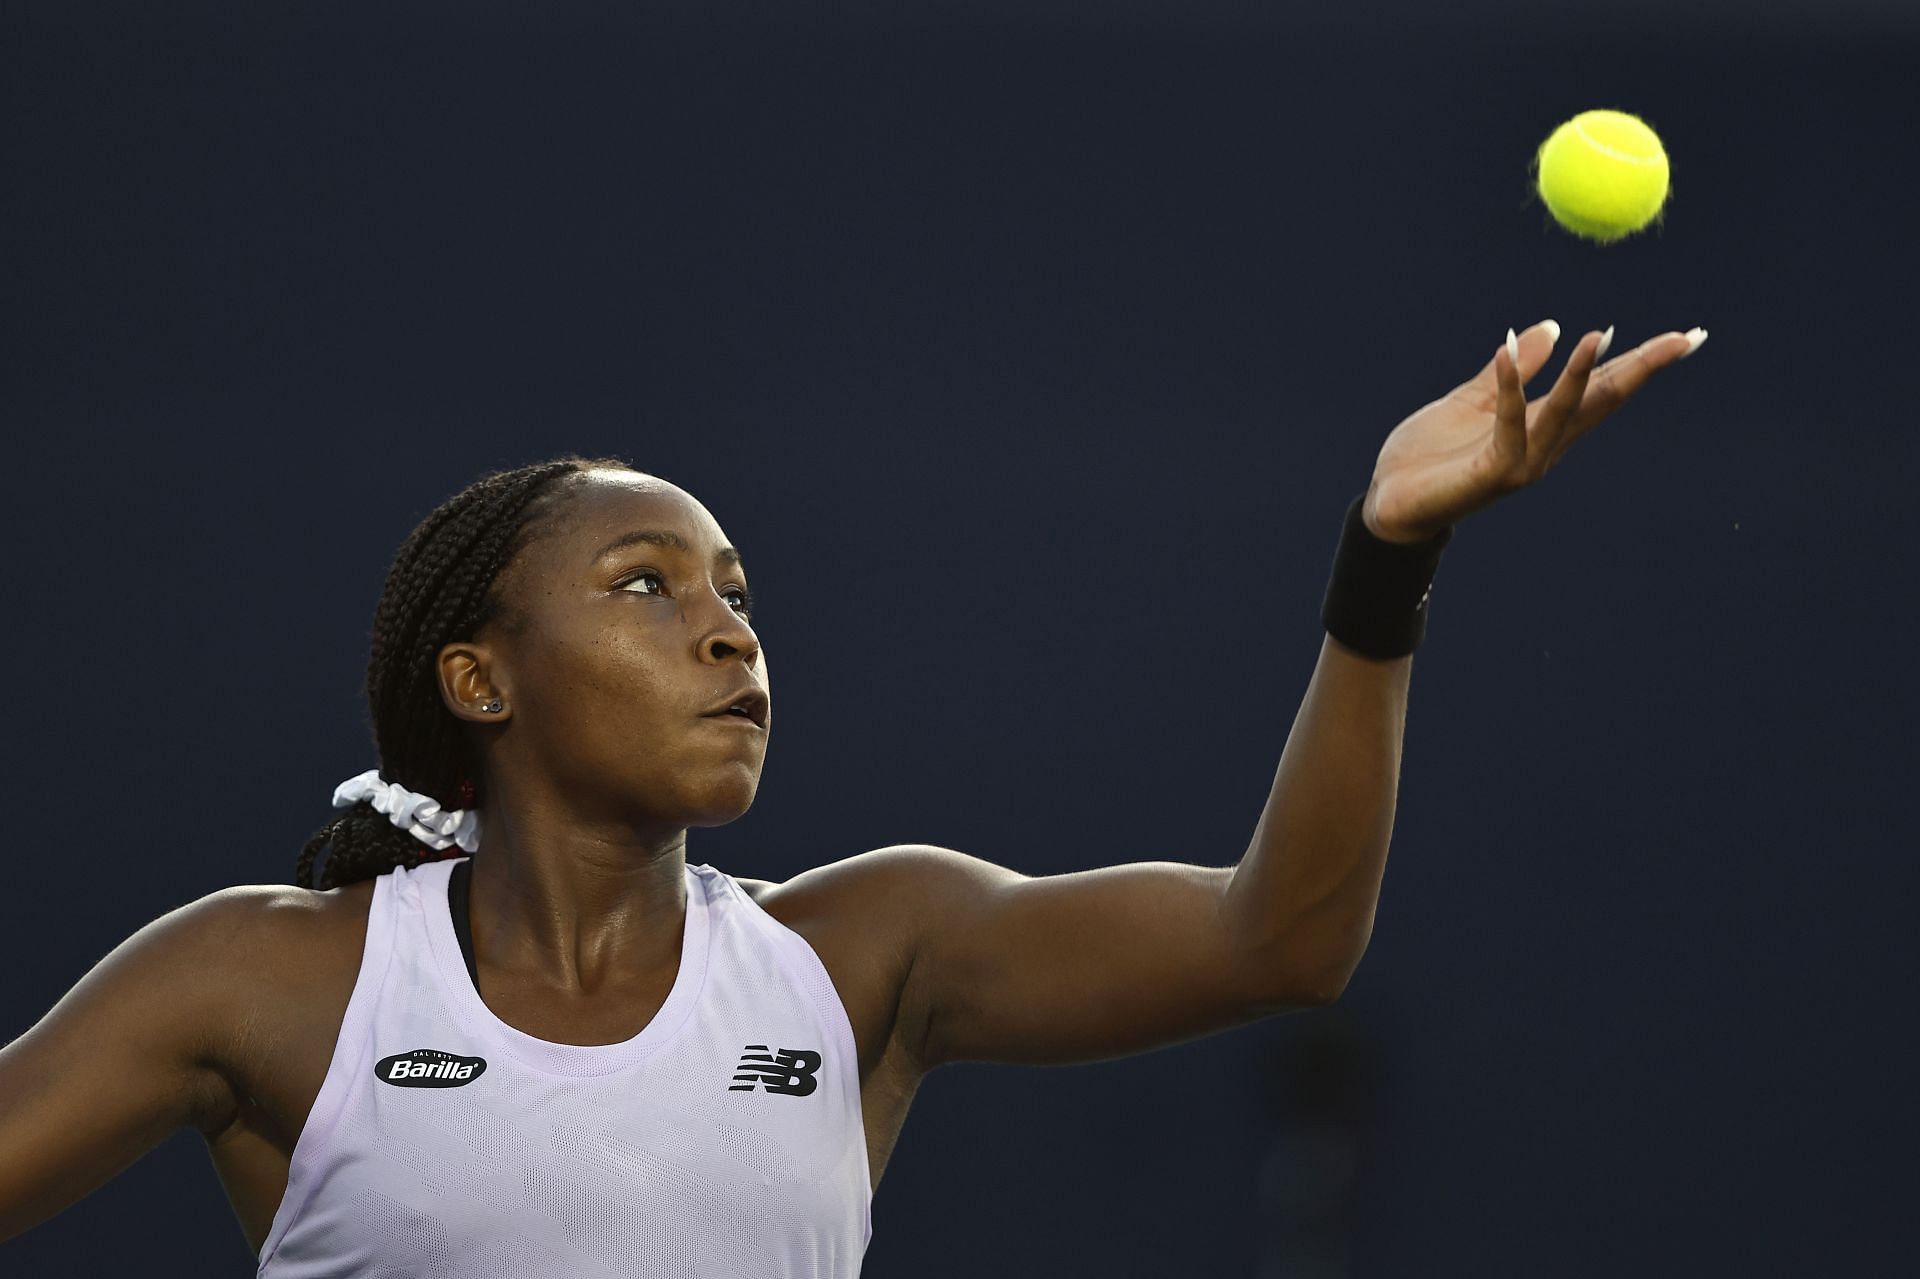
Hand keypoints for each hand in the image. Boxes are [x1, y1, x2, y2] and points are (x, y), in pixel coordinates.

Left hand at [1362, 320, 1706, 543]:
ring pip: (1564, 414)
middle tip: (1686, 337)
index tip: (1684, 336)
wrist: (1390, 503)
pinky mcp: (1493, 474)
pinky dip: (1509, 388)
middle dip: (1642, 369)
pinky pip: (1509, 426)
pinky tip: (1505, 349)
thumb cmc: (1429, 457)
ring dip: (1583, 375)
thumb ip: (1510, 371)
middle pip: (1602, 402)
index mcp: (1543, 426)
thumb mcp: (1473, 401)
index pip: (1600, 389)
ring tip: (1601, 334)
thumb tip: (1551, 328)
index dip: (1638, 361)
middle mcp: (1544, 447)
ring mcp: (1522, 463)